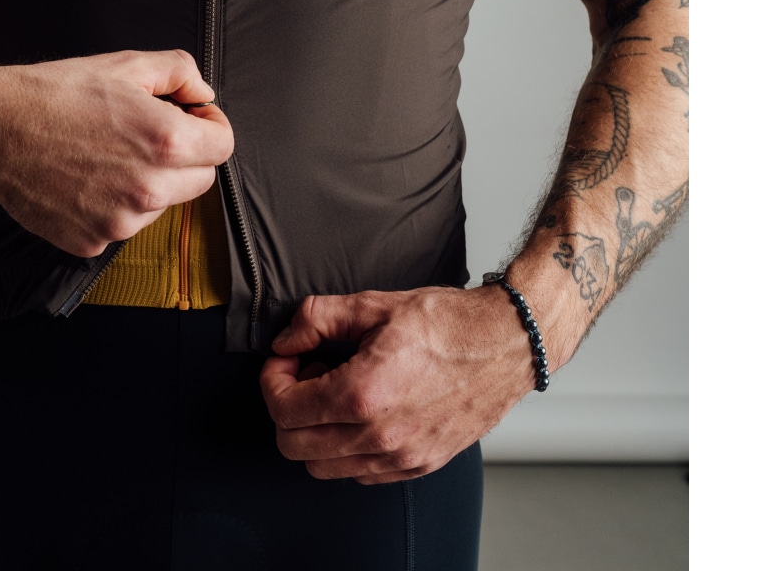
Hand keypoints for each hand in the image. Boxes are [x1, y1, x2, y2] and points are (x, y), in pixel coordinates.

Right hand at [0, 49, 233, 256]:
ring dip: (150, 182)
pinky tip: (86, 176)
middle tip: (147, 133)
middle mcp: (149, 189)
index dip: (209, 126)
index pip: (223, 146)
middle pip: (201, 180)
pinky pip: (124, 224)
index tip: (189, 118)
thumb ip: (180, 72)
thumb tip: (203, 93)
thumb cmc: (55, 94)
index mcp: (166, 142)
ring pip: (162, 204)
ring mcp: (121, 222)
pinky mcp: (93, 242)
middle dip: (186, 156)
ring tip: (107, 153)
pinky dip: (115, 204)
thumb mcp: (126, 64)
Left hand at [258, 287, 535, 483]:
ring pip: (323, 467)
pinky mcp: (418, 466)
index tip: (285, 361)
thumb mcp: (373, 304)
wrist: (505, 344)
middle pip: (294, 446)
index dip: (272, 381)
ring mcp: (401, 457)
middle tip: (306, 373)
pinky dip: (346, 447)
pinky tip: (362, 410)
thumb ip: (317, 319)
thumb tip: (285, 341)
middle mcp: (380, 436)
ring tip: (336, 390)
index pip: (284, 410)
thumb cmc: (448, 323)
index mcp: (363, 394)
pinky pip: (359, 473)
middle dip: (287, 407)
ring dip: (315, 431)